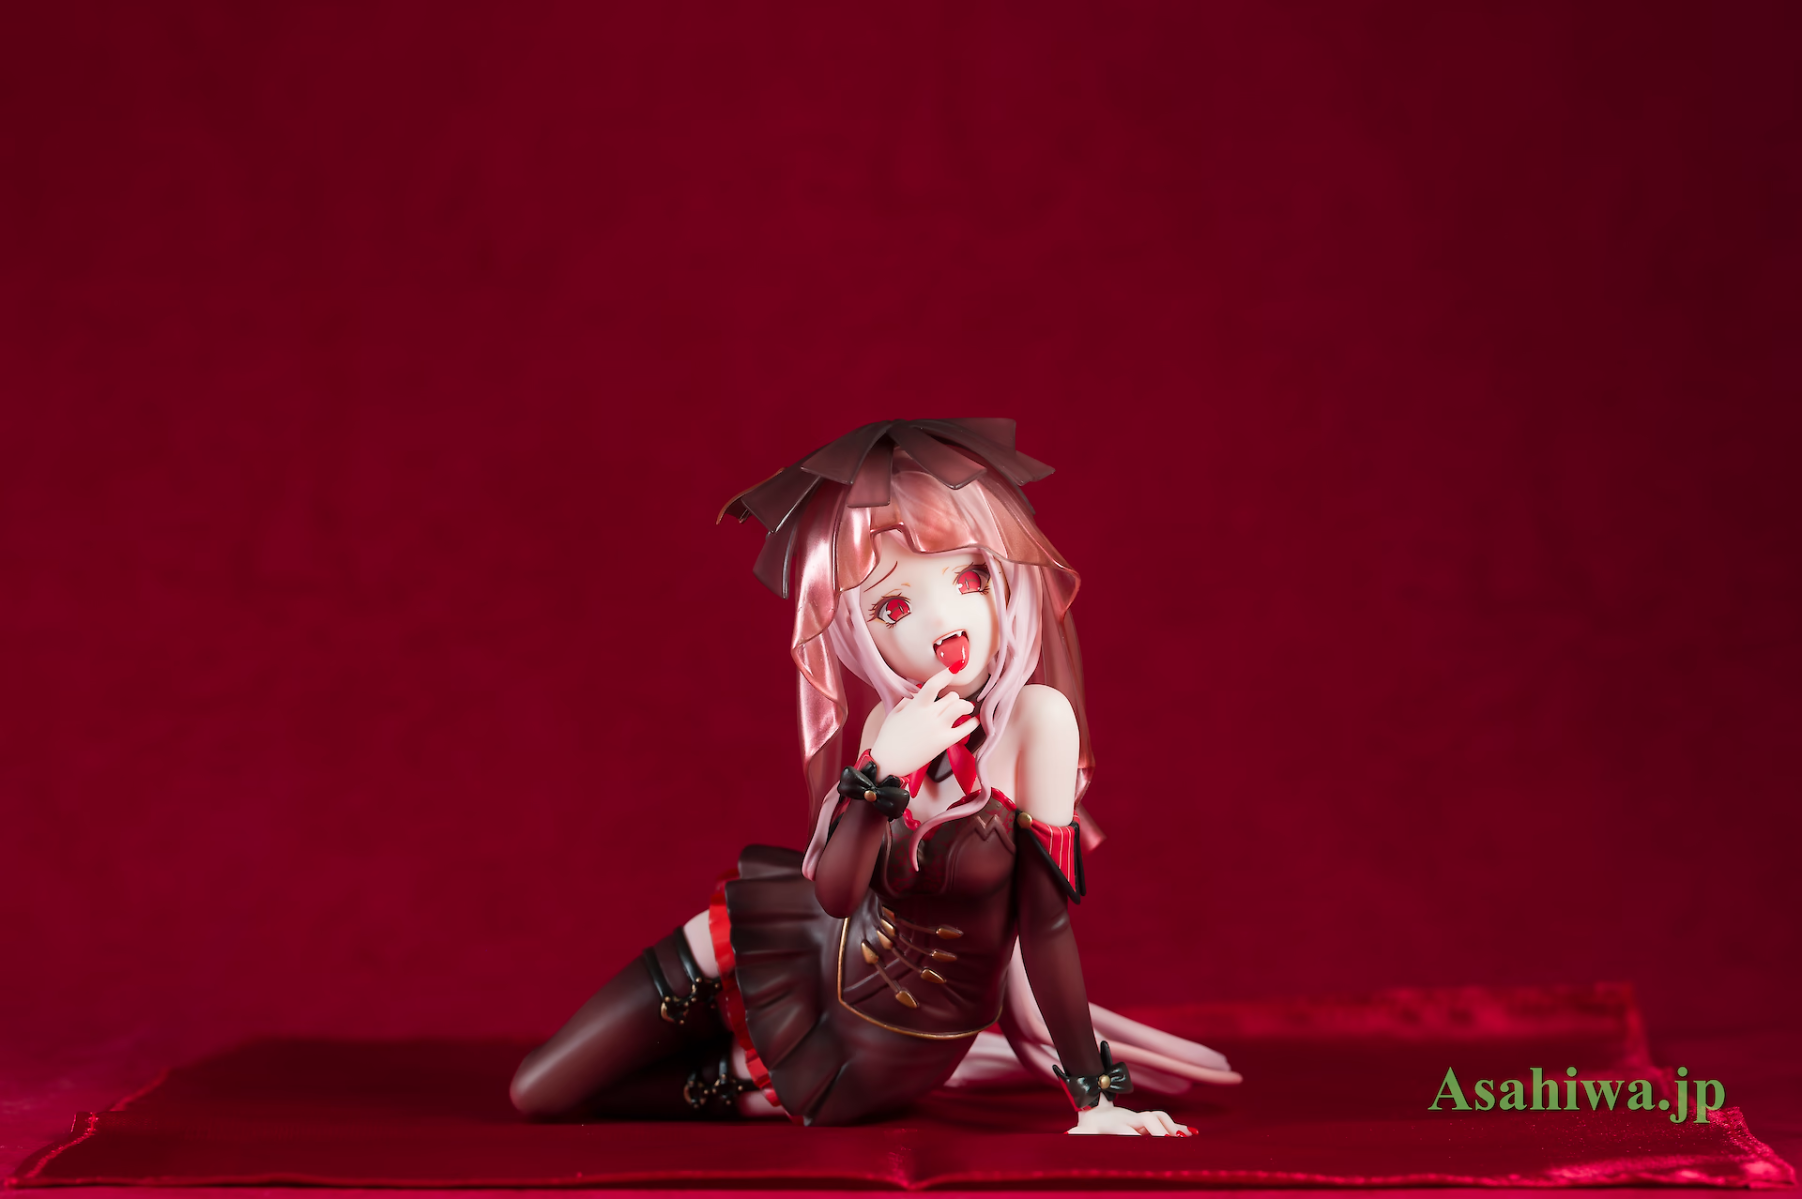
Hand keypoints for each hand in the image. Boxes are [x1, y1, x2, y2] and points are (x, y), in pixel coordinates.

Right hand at [867, 666, 977, 778]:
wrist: (889, 762)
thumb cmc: (889, 738)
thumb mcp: (895, 713)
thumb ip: (909, 700)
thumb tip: (919, 692)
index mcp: (916, 706)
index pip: (934, 684)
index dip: (946, 674)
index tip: (955, 667)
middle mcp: (929, 715)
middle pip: (951, 697)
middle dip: (953, 697)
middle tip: (952, 701)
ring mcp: (938, 729)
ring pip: (960, 707)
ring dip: (965, 705)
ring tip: (966, 708)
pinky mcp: (944, 742)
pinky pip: (965, 729)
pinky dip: (972, 723)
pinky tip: (973, 720)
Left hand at [1067, 1096, 1194, 1136]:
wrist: (1094, 1108)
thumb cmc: (1089, 1125)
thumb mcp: (1081, 1131)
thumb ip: (1077, 1134)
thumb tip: (1067, 1134)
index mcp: (1115, 1123)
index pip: (1127, 1130)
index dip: (1134, 1137)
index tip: (1141, 1144)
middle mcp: (1130, 1117)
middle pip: (1147, 1118)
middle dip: (1158, 1129)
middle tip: (1167, 1142)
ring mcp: (1140, 1117)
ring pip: (1158, 1115)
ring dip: (1171, 1126)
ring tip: (1182, 1139)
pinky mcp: (1147, 1120)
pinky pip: (1164, 1120)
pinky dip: (1178, 1126)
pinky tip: (1191, 1134)